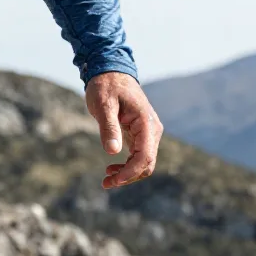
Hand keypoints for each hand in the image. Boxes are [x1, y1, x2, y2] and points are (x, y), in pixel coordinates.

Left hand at [85, 72, 163, 189]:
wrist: (110, 72)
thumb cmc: (106, 86)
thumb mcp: (103, 104)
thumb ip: (109, 127)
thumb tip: (113, 151)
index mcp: (146, 123)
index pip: (144, 156)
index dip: (130, 172)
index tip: (113, 180)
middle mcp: (151, 130)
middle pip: (147, 163)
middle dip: (128, 176)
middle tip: (106, 183)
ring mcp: (147, 132)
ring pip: (144, 161)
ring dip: (128, 173)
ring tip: (107, 179)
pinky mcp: (140, 133)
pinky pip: (138, 154)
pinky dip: (127, 165)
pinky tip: (112, 168)